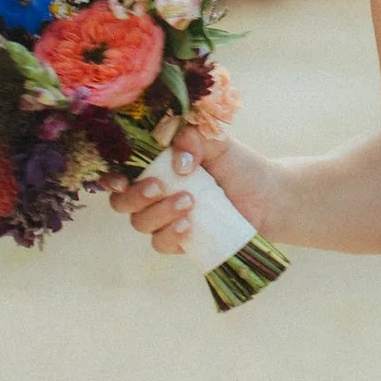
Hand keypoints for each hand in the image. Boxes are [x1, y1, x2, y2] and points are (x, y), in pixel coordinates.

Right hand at [98, 120, 280, 255]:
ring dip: (159, 213)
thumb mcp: (218, 142)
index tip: (123, 179)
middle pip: (121, 202)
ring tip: (189, 202)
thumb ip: (194, 137)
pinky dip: (170, 235)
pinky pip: (161, 244)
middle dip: (135, 196)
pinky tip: (188, 225)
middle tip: (159, 186)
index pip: (120, 170)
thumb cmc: (239, 165)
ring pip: (140, 223)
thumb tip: (178, 161)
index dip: (112, 176)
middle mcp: (155, 193)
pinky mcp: (180, 241)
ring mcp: (165, 219)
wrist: (269, 197)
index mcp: (156, 165)